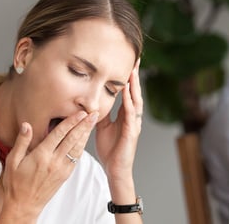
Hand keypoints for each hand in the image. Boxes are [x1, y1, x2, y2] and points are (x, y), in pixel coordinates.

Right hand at [0, 111, 98, 220]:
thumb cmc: (16, 183)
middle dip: (84, 125)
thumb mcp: (12, 161)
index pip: (60, 134)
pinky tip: (85, 139)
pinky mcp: (65, 175)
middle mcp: (54, 162)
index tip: (80, 113)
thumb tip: (27, 125)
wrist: (24, 205)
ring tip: (92, 123)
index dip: (71, 122)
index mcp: (41, 156)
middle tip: (93, 113)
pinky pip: (76, 158)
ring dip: (86, 134)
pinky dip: (82, 147)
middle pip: (73, 139)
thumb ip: (22, 142)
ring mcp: (61, 169)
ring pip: (77, 148)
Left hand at [95, 59, 142, 180]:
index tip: (128, 61)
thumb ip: (100, 112)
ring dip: (134, 86)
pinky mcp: (131, 132)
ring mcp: (133, 124)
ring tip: (133, 71)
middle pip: (135, 92)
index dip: (128, 77)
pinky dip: (129, 103)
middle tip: (136, 59)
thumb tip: (92, 100)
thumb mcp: (102, 126)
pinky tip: (128, 94)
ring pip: (136, 101)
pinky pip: (131, 115)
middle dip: (135, 76)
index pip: (128, 92)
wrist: (115, 169)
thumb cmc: (110, 149)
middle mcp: (132, 117)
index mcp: (125, 115)